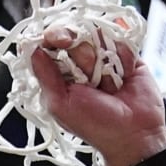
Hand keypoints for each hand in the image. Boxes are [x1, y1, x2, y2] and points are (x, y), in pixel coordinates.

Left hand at [29, 28, 165, 165]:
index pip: (50, 41)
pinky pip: (122, 41)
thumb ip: (45, 76)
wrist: (134, 132)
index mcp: (59, 72)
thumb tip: (32, 49)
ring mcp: (103, 56)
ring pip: (99, 36)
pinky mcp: (126, 55)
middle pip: (75, 33)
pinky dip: (122, 58)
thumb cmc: (95, 125)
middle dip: (82, 54)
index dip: (54, 36)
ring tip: (108, 85)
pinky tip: (123, 77)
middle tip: (89, 76)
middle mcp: (79, 62)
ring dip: (104, 60)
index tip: (58, 40)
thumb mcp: (61, 104)